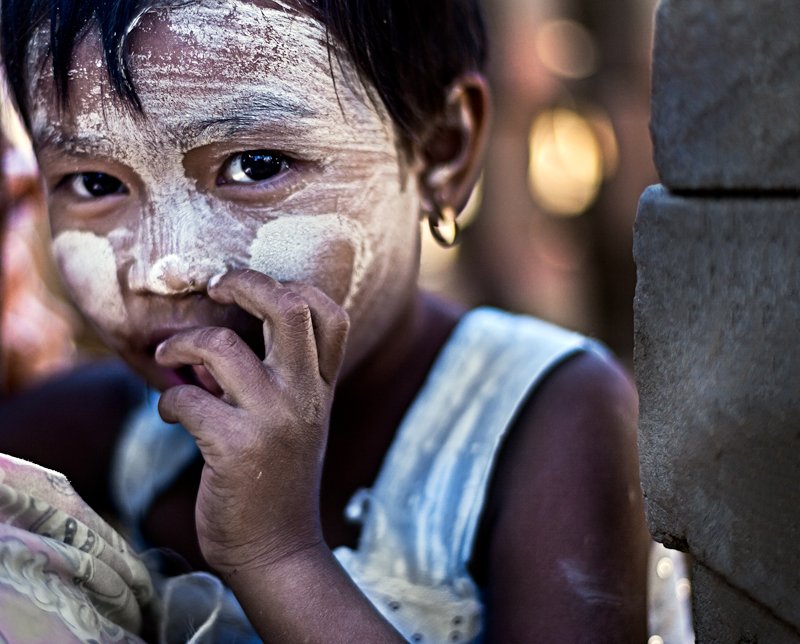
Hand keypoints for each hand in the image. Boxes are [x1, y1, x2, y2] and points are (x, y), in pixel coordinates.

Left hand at [155, 269, 349, 576]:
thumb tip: (212, 340)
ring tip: (168, 356)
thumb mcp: (297, 422)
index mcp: (322, 387)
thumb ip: (277, 379)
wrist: (278, 550)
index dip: (296, 287)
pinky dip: (166, 400)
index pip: (332, 314)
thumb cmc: (278, 479)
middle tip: (215, 287)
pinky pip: (185, 398)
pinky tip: (169, 414)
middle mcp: (306, 395)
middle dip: (244, 283)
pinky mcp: (235, 447)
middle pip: (287, 308)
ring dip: (181, 344)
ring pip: (221, 345)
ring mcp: (274, 419)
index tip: (256, 290)